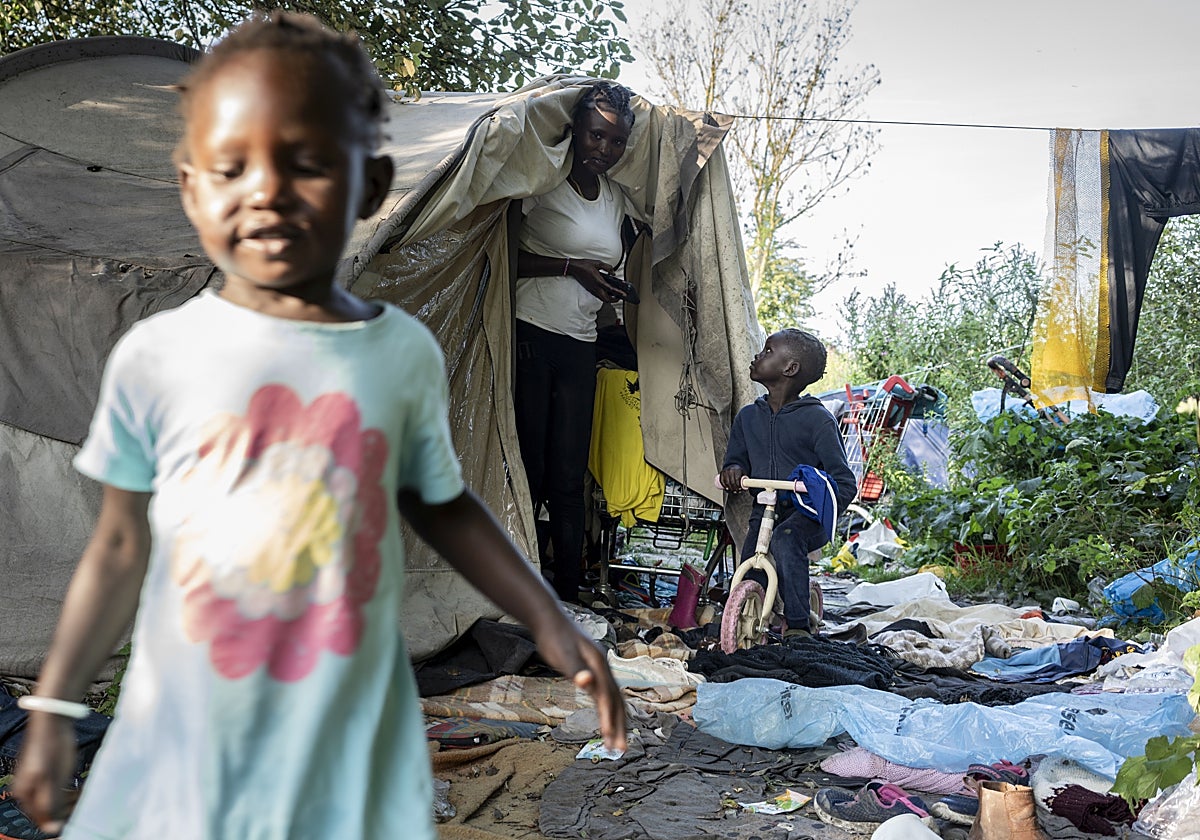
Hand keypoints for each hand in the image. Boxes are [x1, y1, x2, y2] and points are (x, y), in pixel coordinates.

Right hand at [13, 713, 77, 833]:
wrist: (54, 721)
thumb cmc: (51, 748)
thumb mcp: (51, 780)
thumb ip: (50, 804)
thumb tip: (51, 828)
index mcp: (24, 793)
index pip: (41, 819)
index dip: (58, 822)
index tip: (76, 820)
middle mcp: (27, 789)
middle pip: (47, 810)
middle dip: (65, 811)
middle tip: (81, 807)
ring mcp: (37, 780)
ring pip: (54, 800)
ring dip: (69, 802)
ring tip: (82, 798)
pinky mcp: (48, 773)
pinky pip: (58, 790)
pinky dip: (69, 793)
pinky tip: (79, 791)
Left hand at [533, 615, 626, 751]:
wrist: (549, 619)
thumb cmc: (555, 637)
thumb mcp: (564, 655)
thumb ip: (576, 670)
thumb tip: (587, 683)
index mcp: (599, 667)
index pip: (608, 699)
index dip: (610, 720)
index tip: (609, 740)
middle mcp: (603, 669)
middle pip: (617, 702)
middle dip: (619, 726)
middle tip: (620, 750)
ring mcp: (599, 670)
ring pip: (613, 700)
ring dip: (615, 721)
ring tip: (614, 741)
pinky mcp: (591, 671)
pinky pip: (603, 695)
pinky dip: (606, 710)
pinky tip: (603, 718)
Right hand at [567, 260, 621, 302]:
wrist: (574, 268)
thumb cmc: (585, 265)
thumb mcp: (598, 263)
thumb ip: (608, 267)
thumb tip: (613, 273)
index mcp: (598, 281)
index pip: (610, 290)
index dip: (618, 293)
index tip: (624, 294)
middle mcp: (595, 288)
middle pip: (606, 299)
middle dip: (614, 300)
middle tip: (620, 296)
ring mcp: (592, 290)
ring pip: (602, 299)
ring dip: (609, 299)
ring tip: (615, 294)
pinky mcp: (590, 290)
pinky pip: (598, 296)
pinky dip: (604, 296)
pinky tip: (607, 291)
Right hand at [719, 466, 746, 492]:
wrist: (732, 465)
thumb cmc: (738, 471)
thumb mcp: (743, 473)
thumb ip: (745, 479)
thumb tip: (747, 486)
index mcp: (737, 470)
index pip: (737, 479)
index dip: (738, 485)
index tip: (740, 489)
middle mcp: (730, 470)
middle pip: (732, 482)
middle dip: (734, 488)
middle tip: (736, 491)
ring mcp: (725, 472)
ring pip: (726, 482)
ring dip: (729, 488)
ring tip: (732, 491)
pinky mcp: (721, 473)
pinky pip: (722, 481)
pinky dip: (724, 486)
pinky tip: (726, 488)